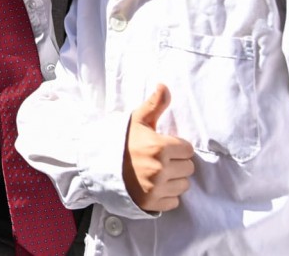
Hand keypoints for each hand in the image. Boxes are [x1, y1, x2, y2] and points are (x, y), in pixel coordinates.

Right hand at [122, 84, 193, 211]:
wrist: (99, 165)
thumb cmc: (122, 141)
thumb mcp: (137, 120)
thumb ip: (155, 104)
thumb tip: (164, 85)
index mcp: (160, 147)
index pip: (188, 150)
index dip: (177, 147)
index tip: (163, 146)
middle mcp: (160, 169)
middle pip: (188, 168)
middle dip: (177, 163)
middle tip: (160, 159)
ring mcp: (156, 189)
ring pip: (183, 185)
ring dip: (173, 179)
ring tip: (157, 172)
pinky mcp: (152, 203)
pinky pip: (174, 201)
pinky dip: (166, 195)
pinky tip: (154, 186)